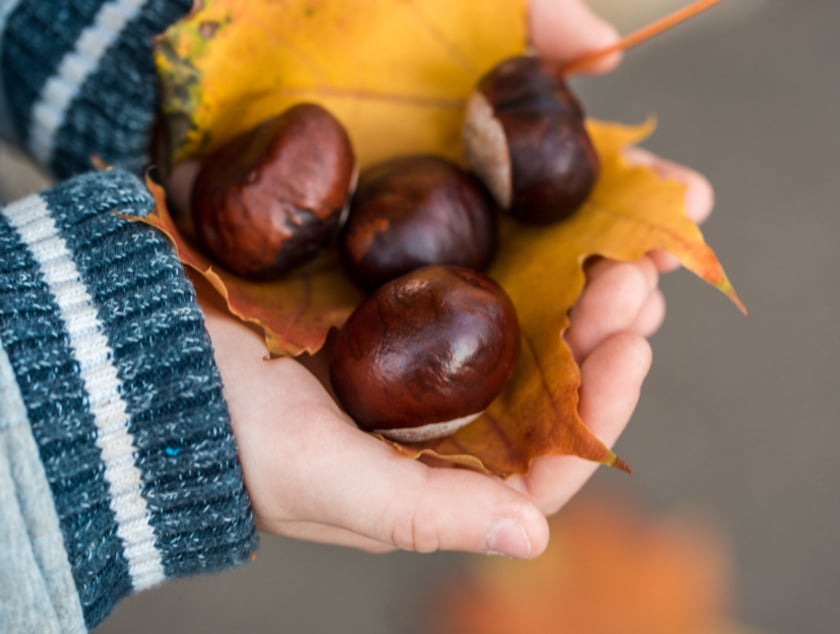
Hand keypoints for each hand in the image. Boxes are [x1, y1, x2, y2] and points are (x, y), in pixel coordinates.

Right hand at [191, 0, 713, 558]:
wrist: (146, 352)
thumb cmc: (227, 431)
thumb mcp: (322, 482)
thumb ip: (423, 514)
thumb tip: (532, 538)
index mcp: (435, 476)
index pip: (543, 461)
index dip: (598, 408)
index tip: (632, 350)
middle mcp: (441, 422)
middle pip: (547, 388)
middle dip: (601, 337)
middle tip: (637, 281)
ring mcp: (424, 359)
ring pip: (526, 331)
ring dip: (577, 293)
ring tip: (620, 251)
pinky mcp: (402, 304)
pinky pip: (482, 281)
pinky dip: (523, 254)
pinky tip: (555, 226)